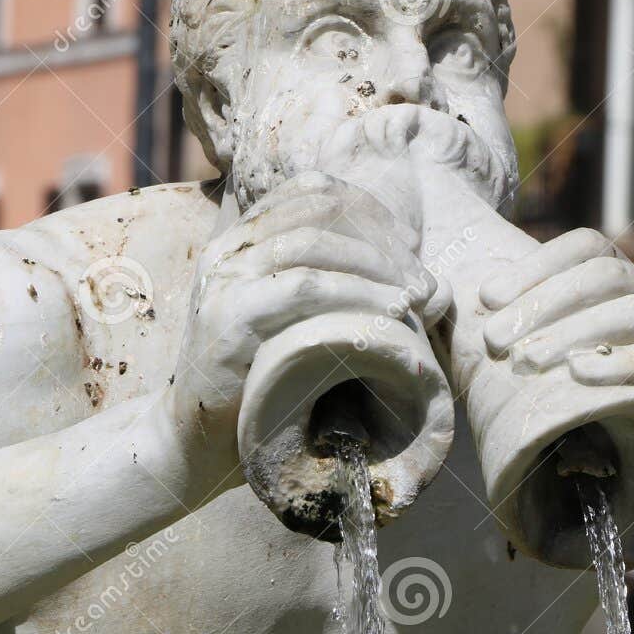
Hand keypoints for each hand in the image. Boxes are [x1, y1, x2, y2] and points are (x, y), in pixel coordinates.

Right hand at [165, 172, 439, 484]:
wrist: (197, 443)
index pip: (312, 191)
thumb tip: (436, 287)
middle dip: (383, 241)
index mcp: (242, 239)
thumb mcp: (305, 325)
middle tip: (423, 283)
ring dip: (378, 267)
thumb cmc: (263, 386)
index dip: (371, 211)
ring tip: (415, 300)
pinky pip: (303, 287)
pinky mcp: (228, 317)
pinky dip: (357, 296)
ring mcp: (223, 279)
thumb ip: (351, 295)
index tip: (410, 248)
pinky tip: (391, 316)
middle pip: (319, 209)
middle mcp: (228, 249)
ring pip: (314, 243)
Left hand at [476, 228, 633, 447]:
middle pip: (608, 275)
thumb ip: (530, 339)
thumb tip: (467, 304)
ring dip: (575, 331)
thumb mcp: (562, 376)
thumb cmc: (604, 423)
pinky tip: (580, 375)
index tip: (488, 298)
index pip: (589, 250)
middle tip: (495, 341)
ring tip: (528, 362)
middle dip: (544, 303)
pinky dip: (625, 362)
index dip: (538, 265)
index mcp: (628, 291)